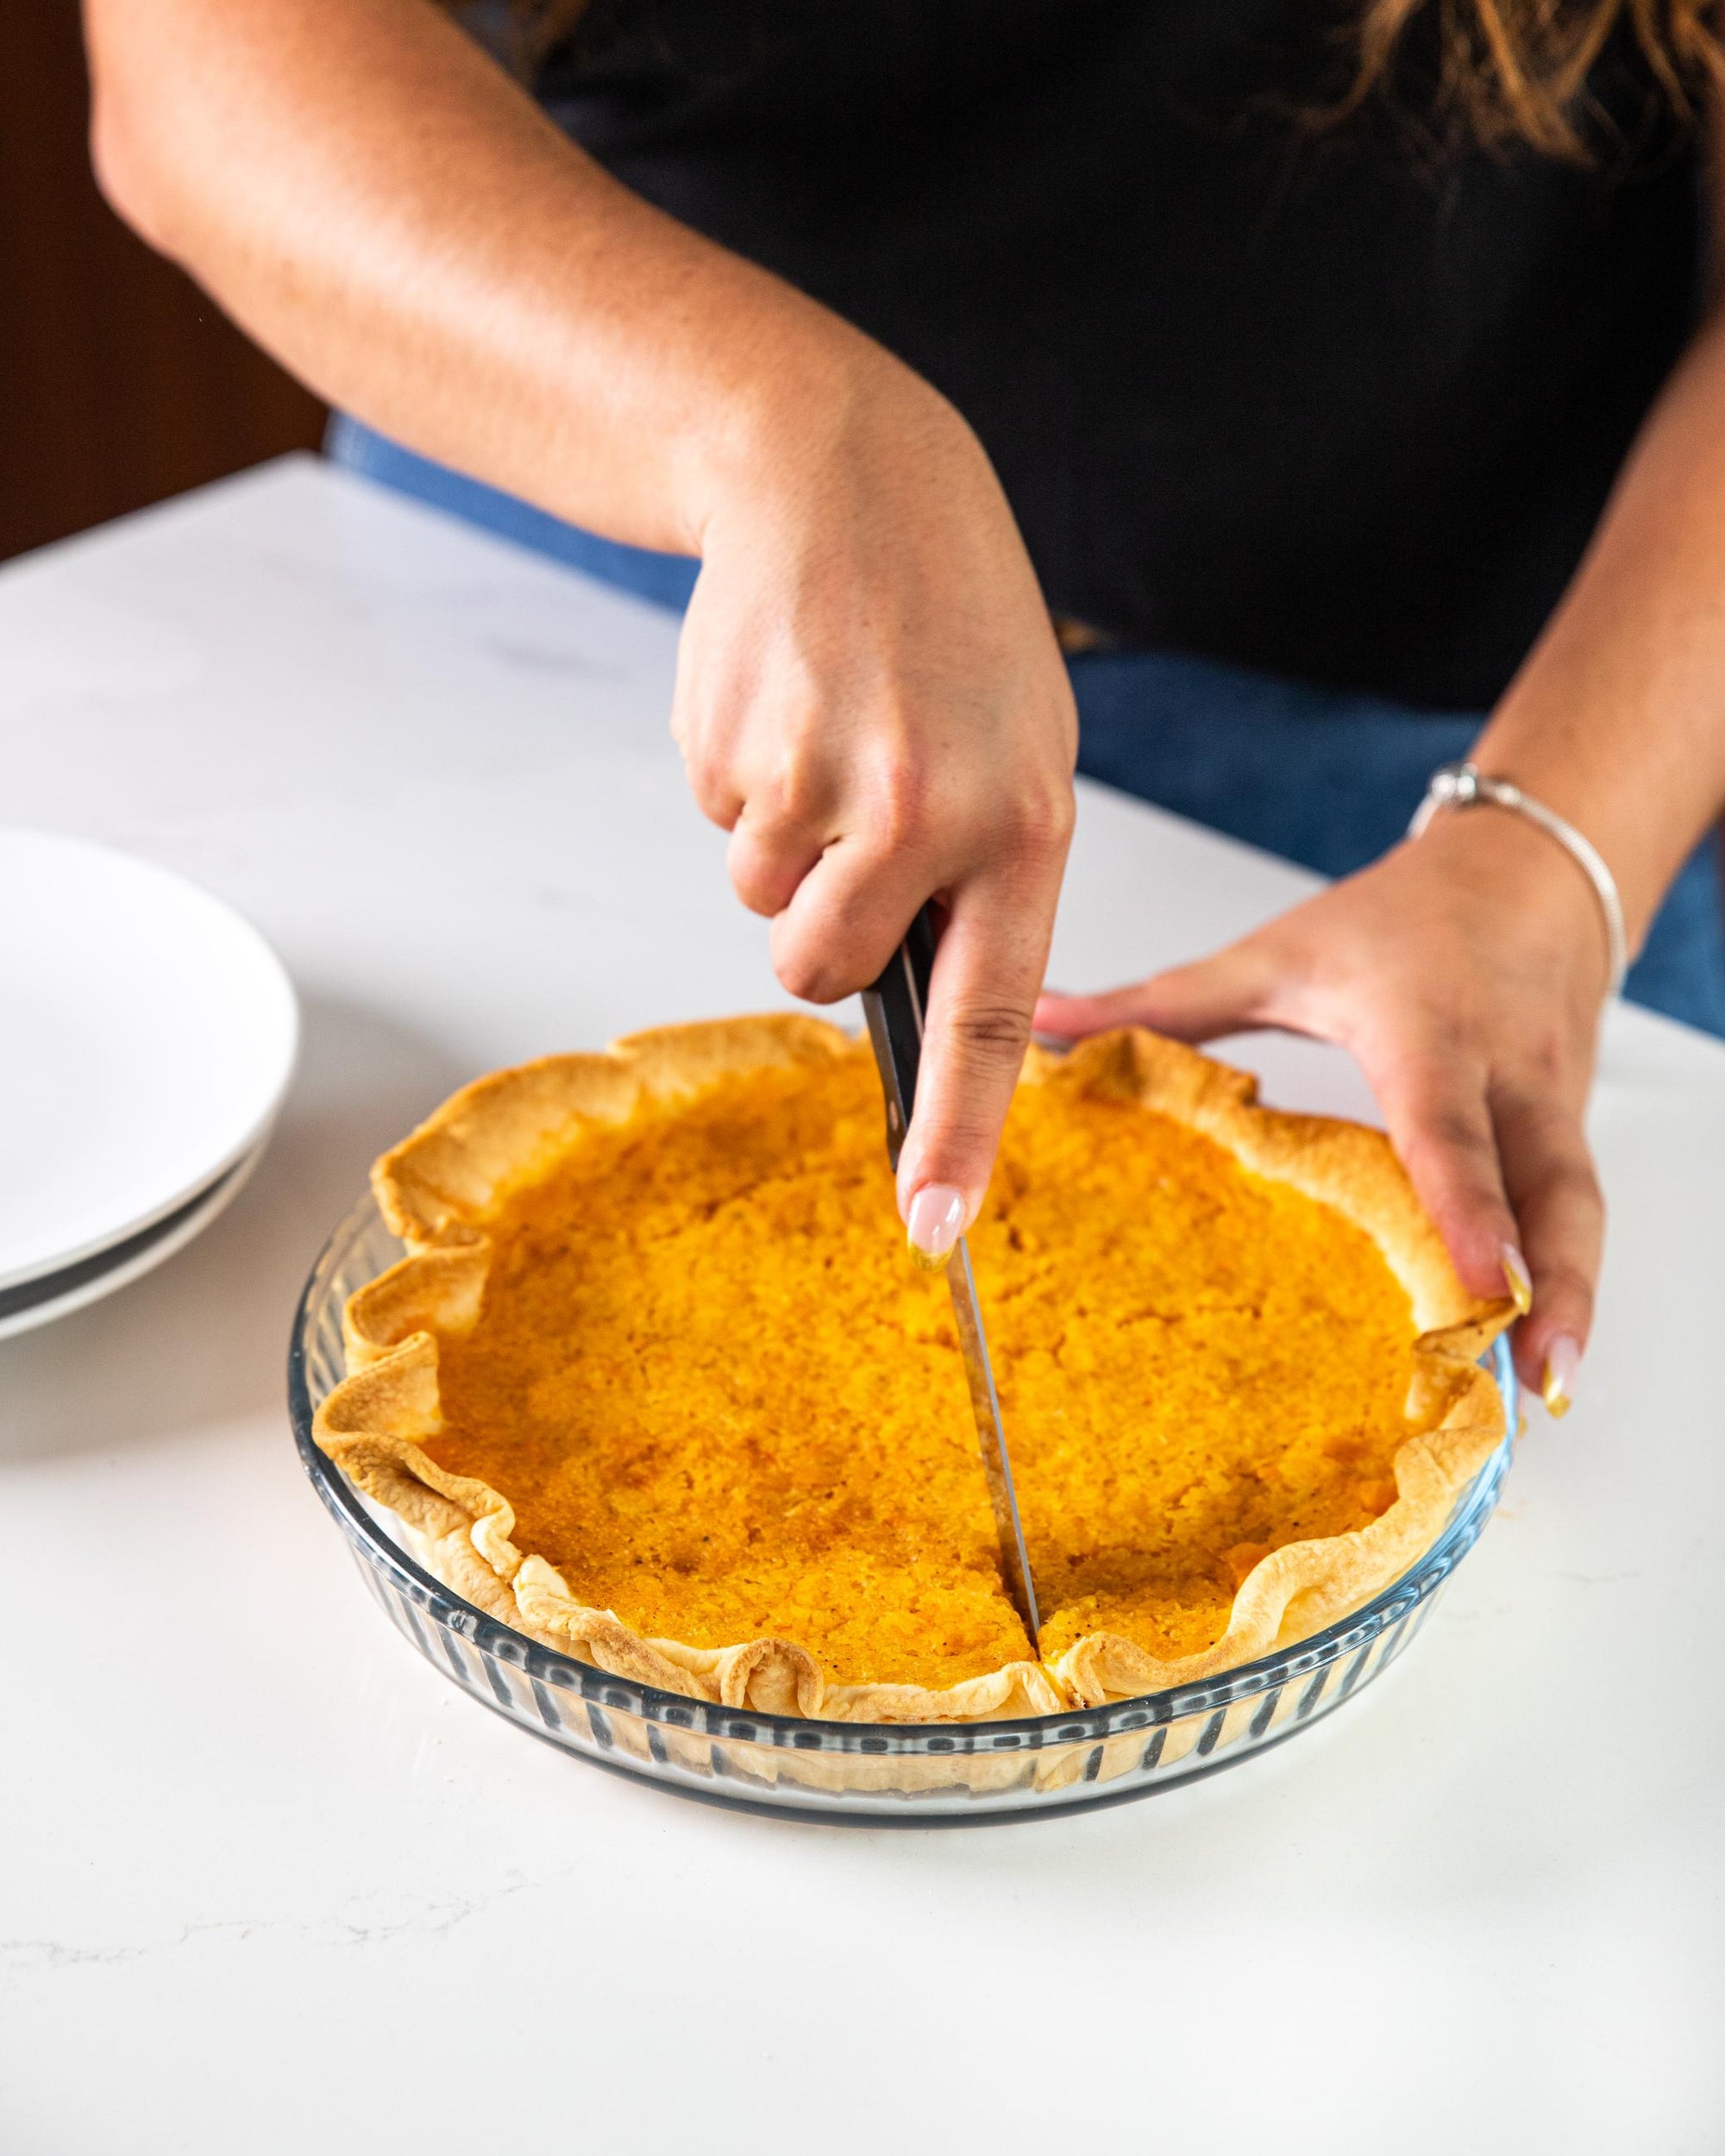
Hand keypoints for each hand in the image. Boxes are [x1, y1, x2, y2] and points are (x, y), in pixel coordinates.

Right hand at [674, 350, 1077, 1252]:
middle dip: (815, 925)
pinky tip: (785, 697)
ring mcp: (823, 782)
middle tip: (848, 820)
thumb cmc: (943, 623)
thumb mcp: (1014, 741)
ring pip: (760, 901)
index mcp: (1026, 823)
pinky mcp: (735, 749)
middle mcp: (929, 813)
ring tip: (828, 729)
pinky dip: (738, 781)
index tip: (934, 1228)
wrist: (840, 470)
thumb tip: (910, 999)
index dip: (958, 1133)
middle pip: (823, 970)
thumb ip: (980, 871)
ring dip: (777, 842)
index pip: (991, 1014)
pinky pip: (718, 827)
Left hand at [1035, 807, 1611, 1409]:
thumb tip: (1043, 1027)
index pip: (1446, 1125)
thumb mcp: (1275, 954)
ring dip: (1572, 1303)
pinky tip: (1543, 1357)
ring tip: (1547, 1392)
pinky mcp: (1574, 1132)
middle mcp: (1506, 1071)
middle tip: (1534, 1376)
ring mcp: (1555, 1105)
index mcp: (1426, 1027)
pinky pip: (1576, 1214)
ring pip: (1578, 1211)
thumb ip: (1160, 1005)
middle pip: (1546, 1188)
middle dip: (1552, 1284)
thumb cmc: (1401, 916)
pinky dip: (1570, 1285)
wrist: (1531, 872)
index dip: (1467, 1204)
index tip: (1485, 1279)